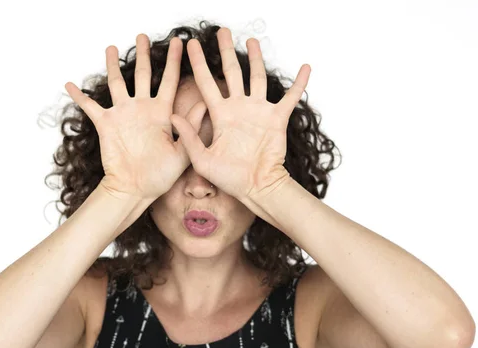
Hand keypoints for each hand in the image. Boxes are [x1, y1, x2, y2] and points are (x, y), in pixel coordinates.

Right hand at [65, 34, 193, 200]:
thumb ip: (192, 128)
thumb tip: (205, 104)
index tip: (179, 42)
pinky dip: (79, 96)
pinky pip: (90, 106)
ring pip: (117, 83)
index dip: (174, 61)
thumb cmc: (160, 176)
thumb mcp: (183, 152)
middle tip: (142, 36)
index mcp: (162, 113)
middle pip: (143, 74)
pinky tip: (69, 84)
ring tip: (110, 48)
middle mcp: (142, 109)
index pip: (170, 81)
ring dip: (112, 66)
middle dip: (143, 55)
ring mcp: (123, 114)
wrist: (135, 189)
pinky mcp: (106, 124)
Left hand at [169, 27, 310, 201]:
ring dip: (256, 60)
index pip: (206, 83)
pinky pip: (291, 97)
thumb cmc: (229, 178)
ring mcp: (259, 112)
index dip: (199, 64)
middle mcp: (239, 108)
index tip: (191, 45)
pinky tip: (306, 67)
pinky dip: (300, 84)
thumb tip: (171, 114)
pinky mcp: (277, 119)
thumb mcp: (202, 158)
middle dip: (226, 51)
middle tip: (222, 31)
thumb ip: (188, 136)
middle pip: (232, 72)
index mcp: (220, 115)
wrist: (256, 187)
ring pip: (257, 78)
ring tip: (252, 42)